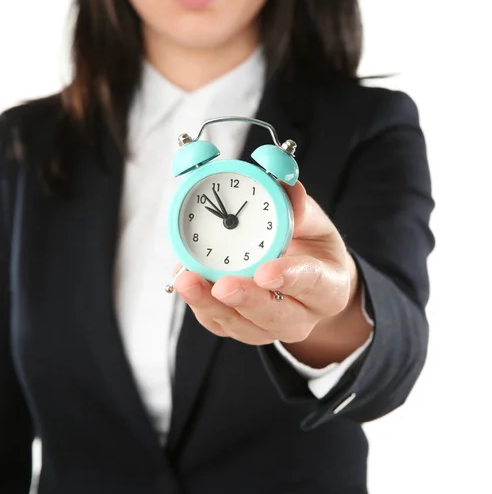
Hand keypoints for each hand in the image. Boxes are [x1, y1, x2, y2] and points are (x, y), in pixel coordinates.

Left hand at [174, 181, 370, 361]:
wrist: (305, 280)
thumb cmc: (308, 247)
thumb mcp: (313, 222)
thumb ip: (298, 206)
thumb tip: (283, 184)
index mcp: (328, 287)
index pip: (313, 283)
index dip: (290, 277)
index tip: (265, 271)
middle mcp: (301, 315)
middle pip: (274, 315)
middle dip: (244, 299)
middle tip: (221, 285)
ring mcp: (269, 327)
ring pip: (240, 325)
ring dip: (210, 304)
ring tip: (187, 281)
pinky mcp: (241, 329)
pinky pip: (218, 323)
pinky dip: (199, 304)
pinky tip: (184, 282)